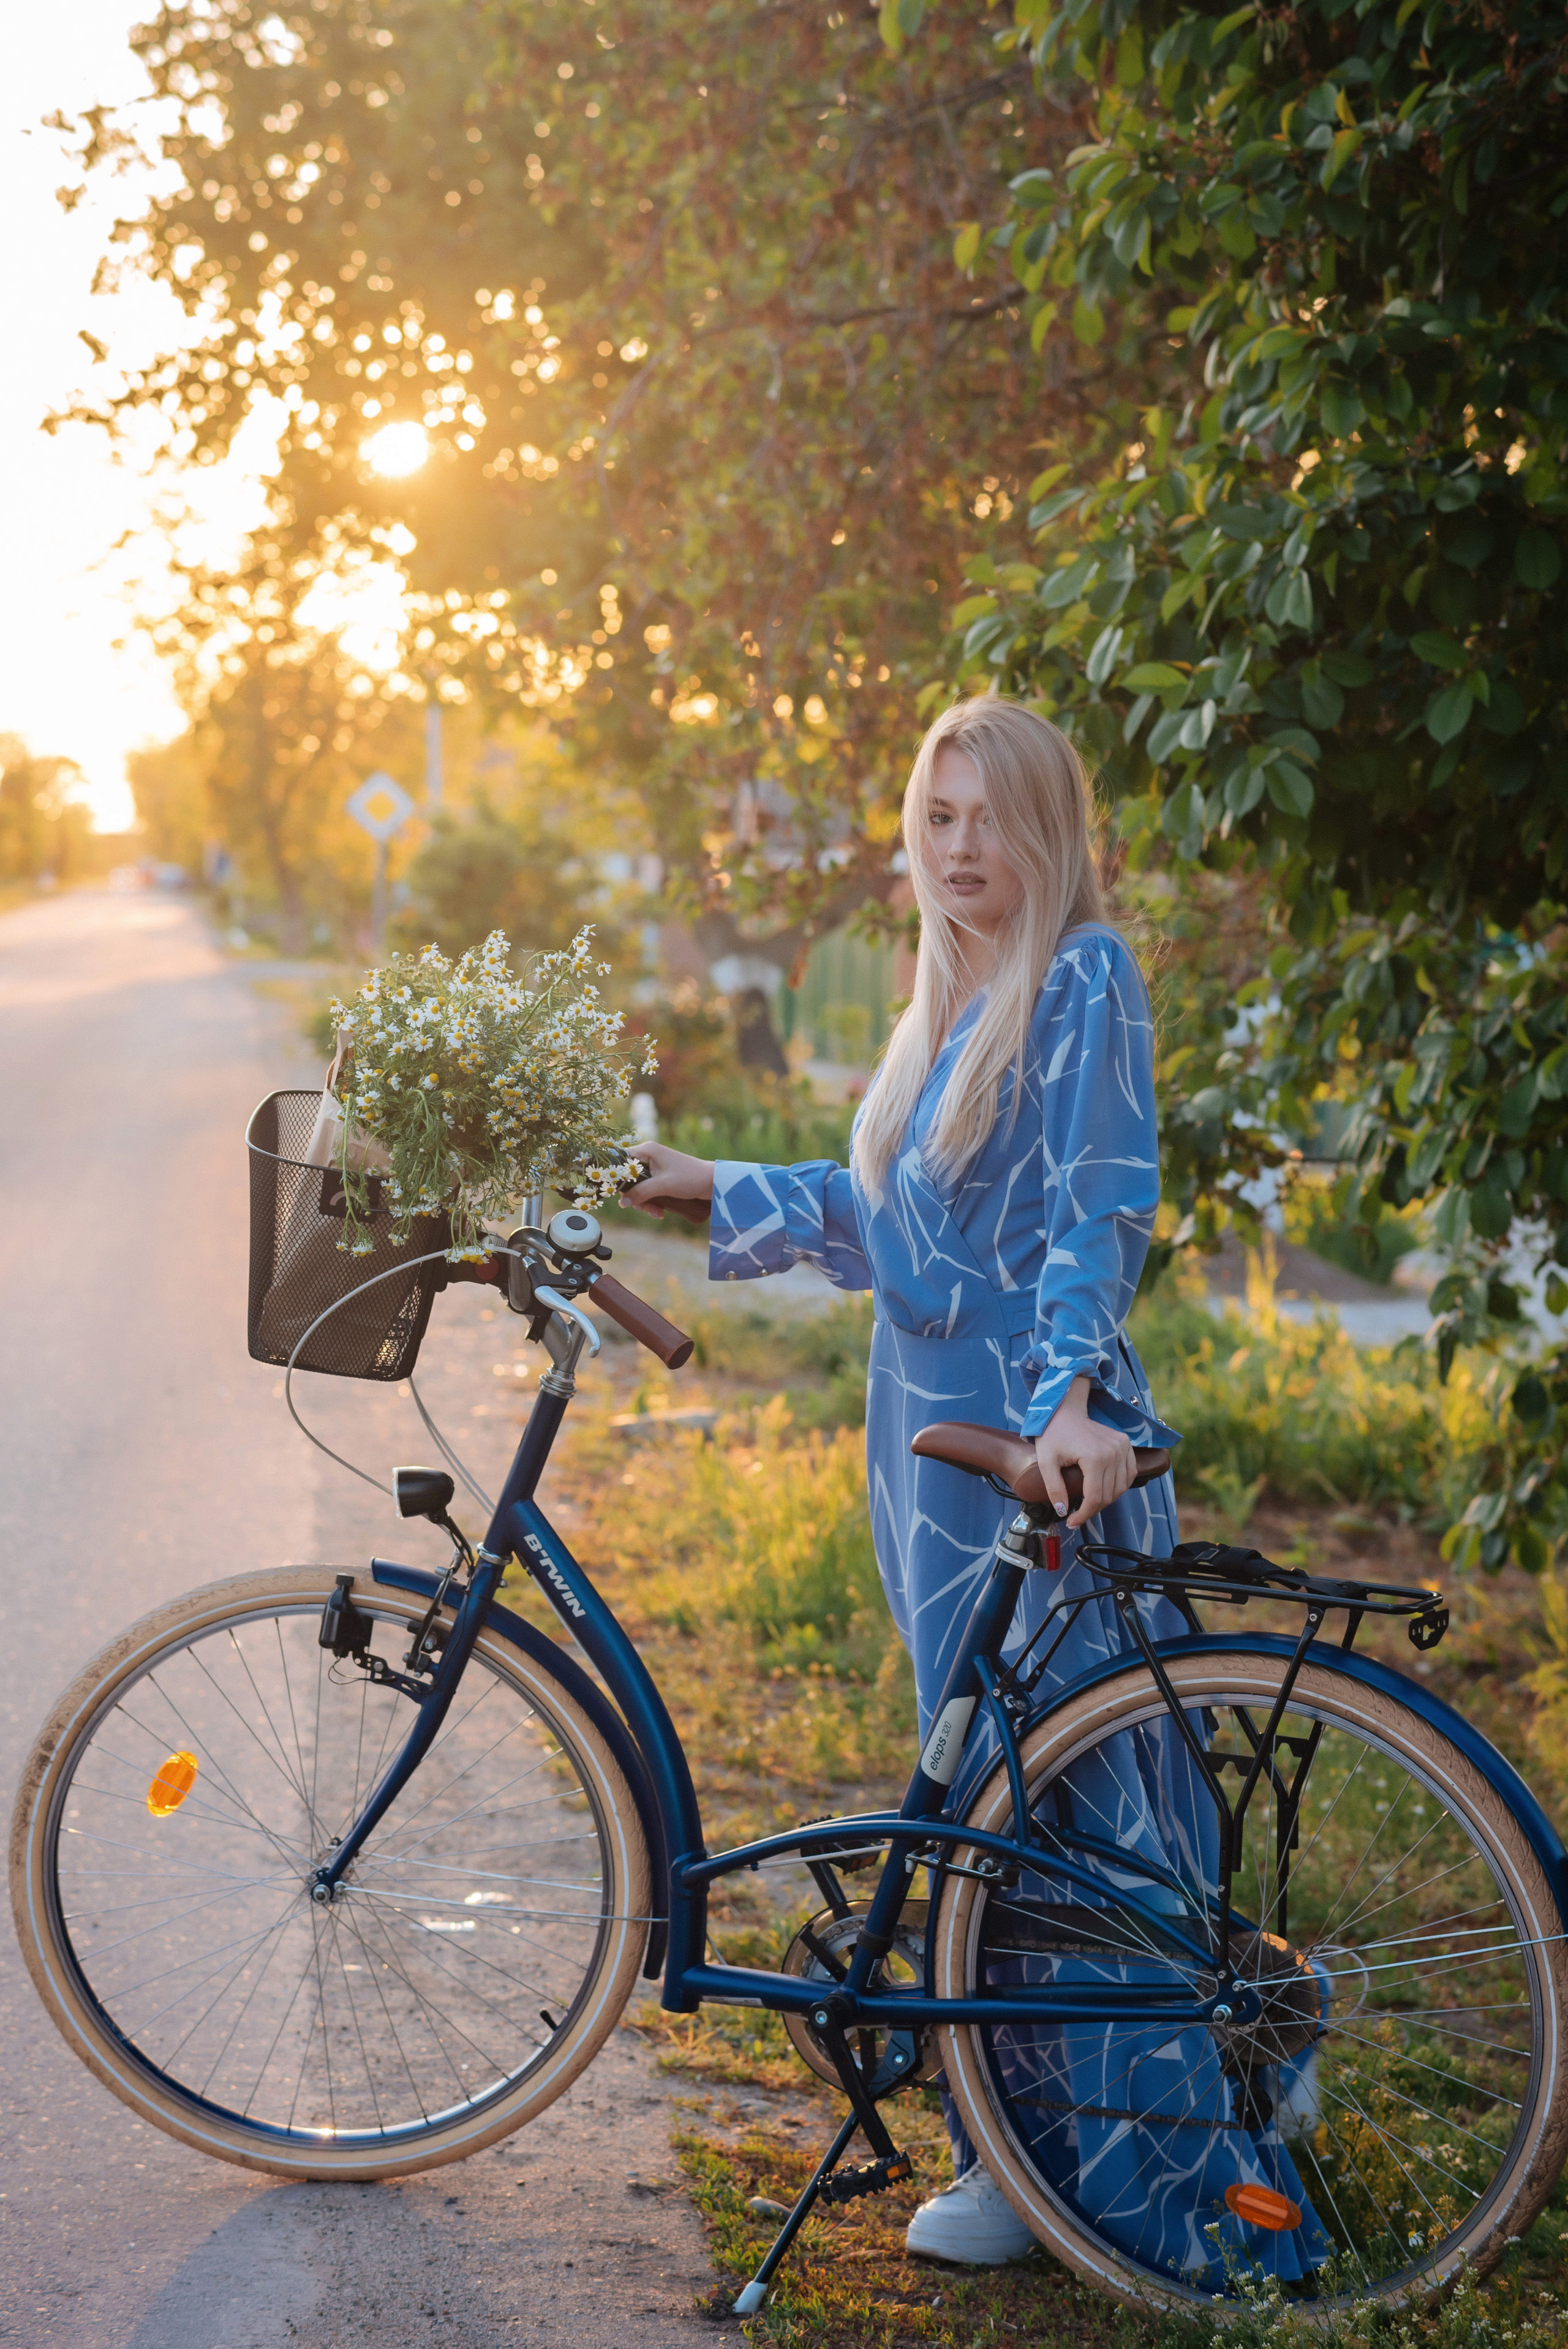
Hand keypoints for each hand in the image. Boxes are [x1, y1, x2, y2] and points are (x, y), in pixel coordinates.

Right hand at [619, 1140, 715, 1218]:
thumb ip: (640, 1193)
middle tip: (645, 1207)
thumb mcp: (662, 1186)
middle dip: (635, 1196)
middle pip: (628, 1178)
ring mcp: (655, 1167)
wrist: (713, 1182)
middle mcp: (649, 1156)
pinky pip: (648, 1190)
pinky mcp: (661, 1178)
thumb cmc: (689, 1178)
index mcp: (647, 1150)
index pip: (620, 1161)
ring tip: (657, 1213)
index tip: (621, 1194)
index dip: (618, 1178)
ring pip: (638, 1187)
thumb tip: (622, 1203)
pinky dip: (652, 1202)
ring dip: (644, 1202)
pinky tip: (660, 1212)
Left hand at [1034, 1375, 1137, 1529]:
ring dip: (1106, 1499)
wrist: (1064, 1411)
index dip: (1083, 1515)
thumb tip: (1063, 1511)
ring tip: (1089, 1503)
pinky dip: (1119, 1486)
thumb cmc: (1053, 1434)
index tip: (1072, 1522)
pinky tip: (1104, 1489)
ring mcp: (1123, 1447)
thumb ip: (1054, 1488)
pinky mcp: (1126, 1444)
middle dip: (1092, 1510)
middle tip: (1077, 1515)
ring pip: (1121, 1488)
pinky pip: (1129, 1474)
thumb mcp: (1046, 1461)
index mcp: (1094, 1457)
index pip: (1094, 1498)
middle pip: (1109, 1495)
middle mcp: (1113, 1452)